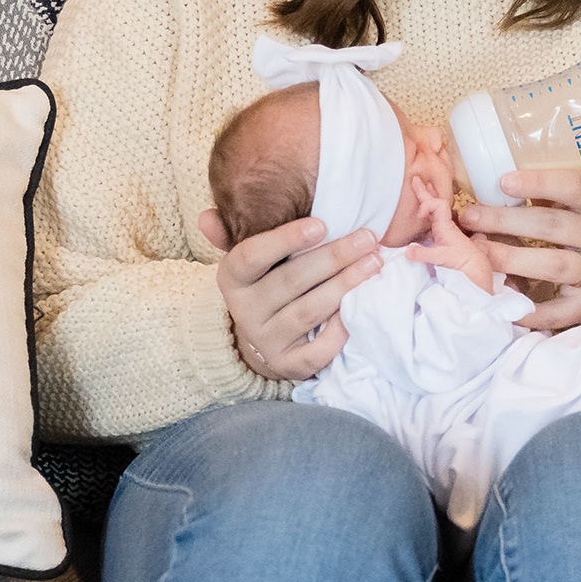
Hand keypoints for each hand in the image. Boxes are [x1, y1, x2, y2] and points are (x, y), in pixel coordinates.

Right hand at [199, 203, 379, 382]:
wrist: (267, 336)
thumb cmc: (268, 282)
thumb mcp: (252, 257)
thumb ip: (232, 231)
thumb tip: (206, 216)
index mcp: (232, 278)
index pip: (252, 256)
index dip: (286, 240)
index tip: (322, 224)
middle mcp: (244, 311)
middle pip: (291, 281)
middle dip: (333, 257)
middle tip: (367, 238)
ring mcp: (266, 340)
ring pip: (308, 311)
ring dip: (345, 285)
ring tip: (374, 264)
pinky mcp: (289, 365)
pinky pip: (318, 350)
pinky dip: (340, 330)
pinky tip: (361, 308)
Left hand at [458, 165, 580, 332]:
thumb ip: (556, 196)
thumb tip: (494, 190)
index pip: (575, 187)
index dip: (539, 182)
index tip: (502, 181)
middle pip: (553, 226)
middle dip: (505, 221)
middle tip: (470, 217)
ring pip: (552, 265)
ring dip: (508, 258)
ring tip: (477, 252)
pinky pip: (556, 311)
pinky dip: (526, 309)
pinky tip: (499, 299)